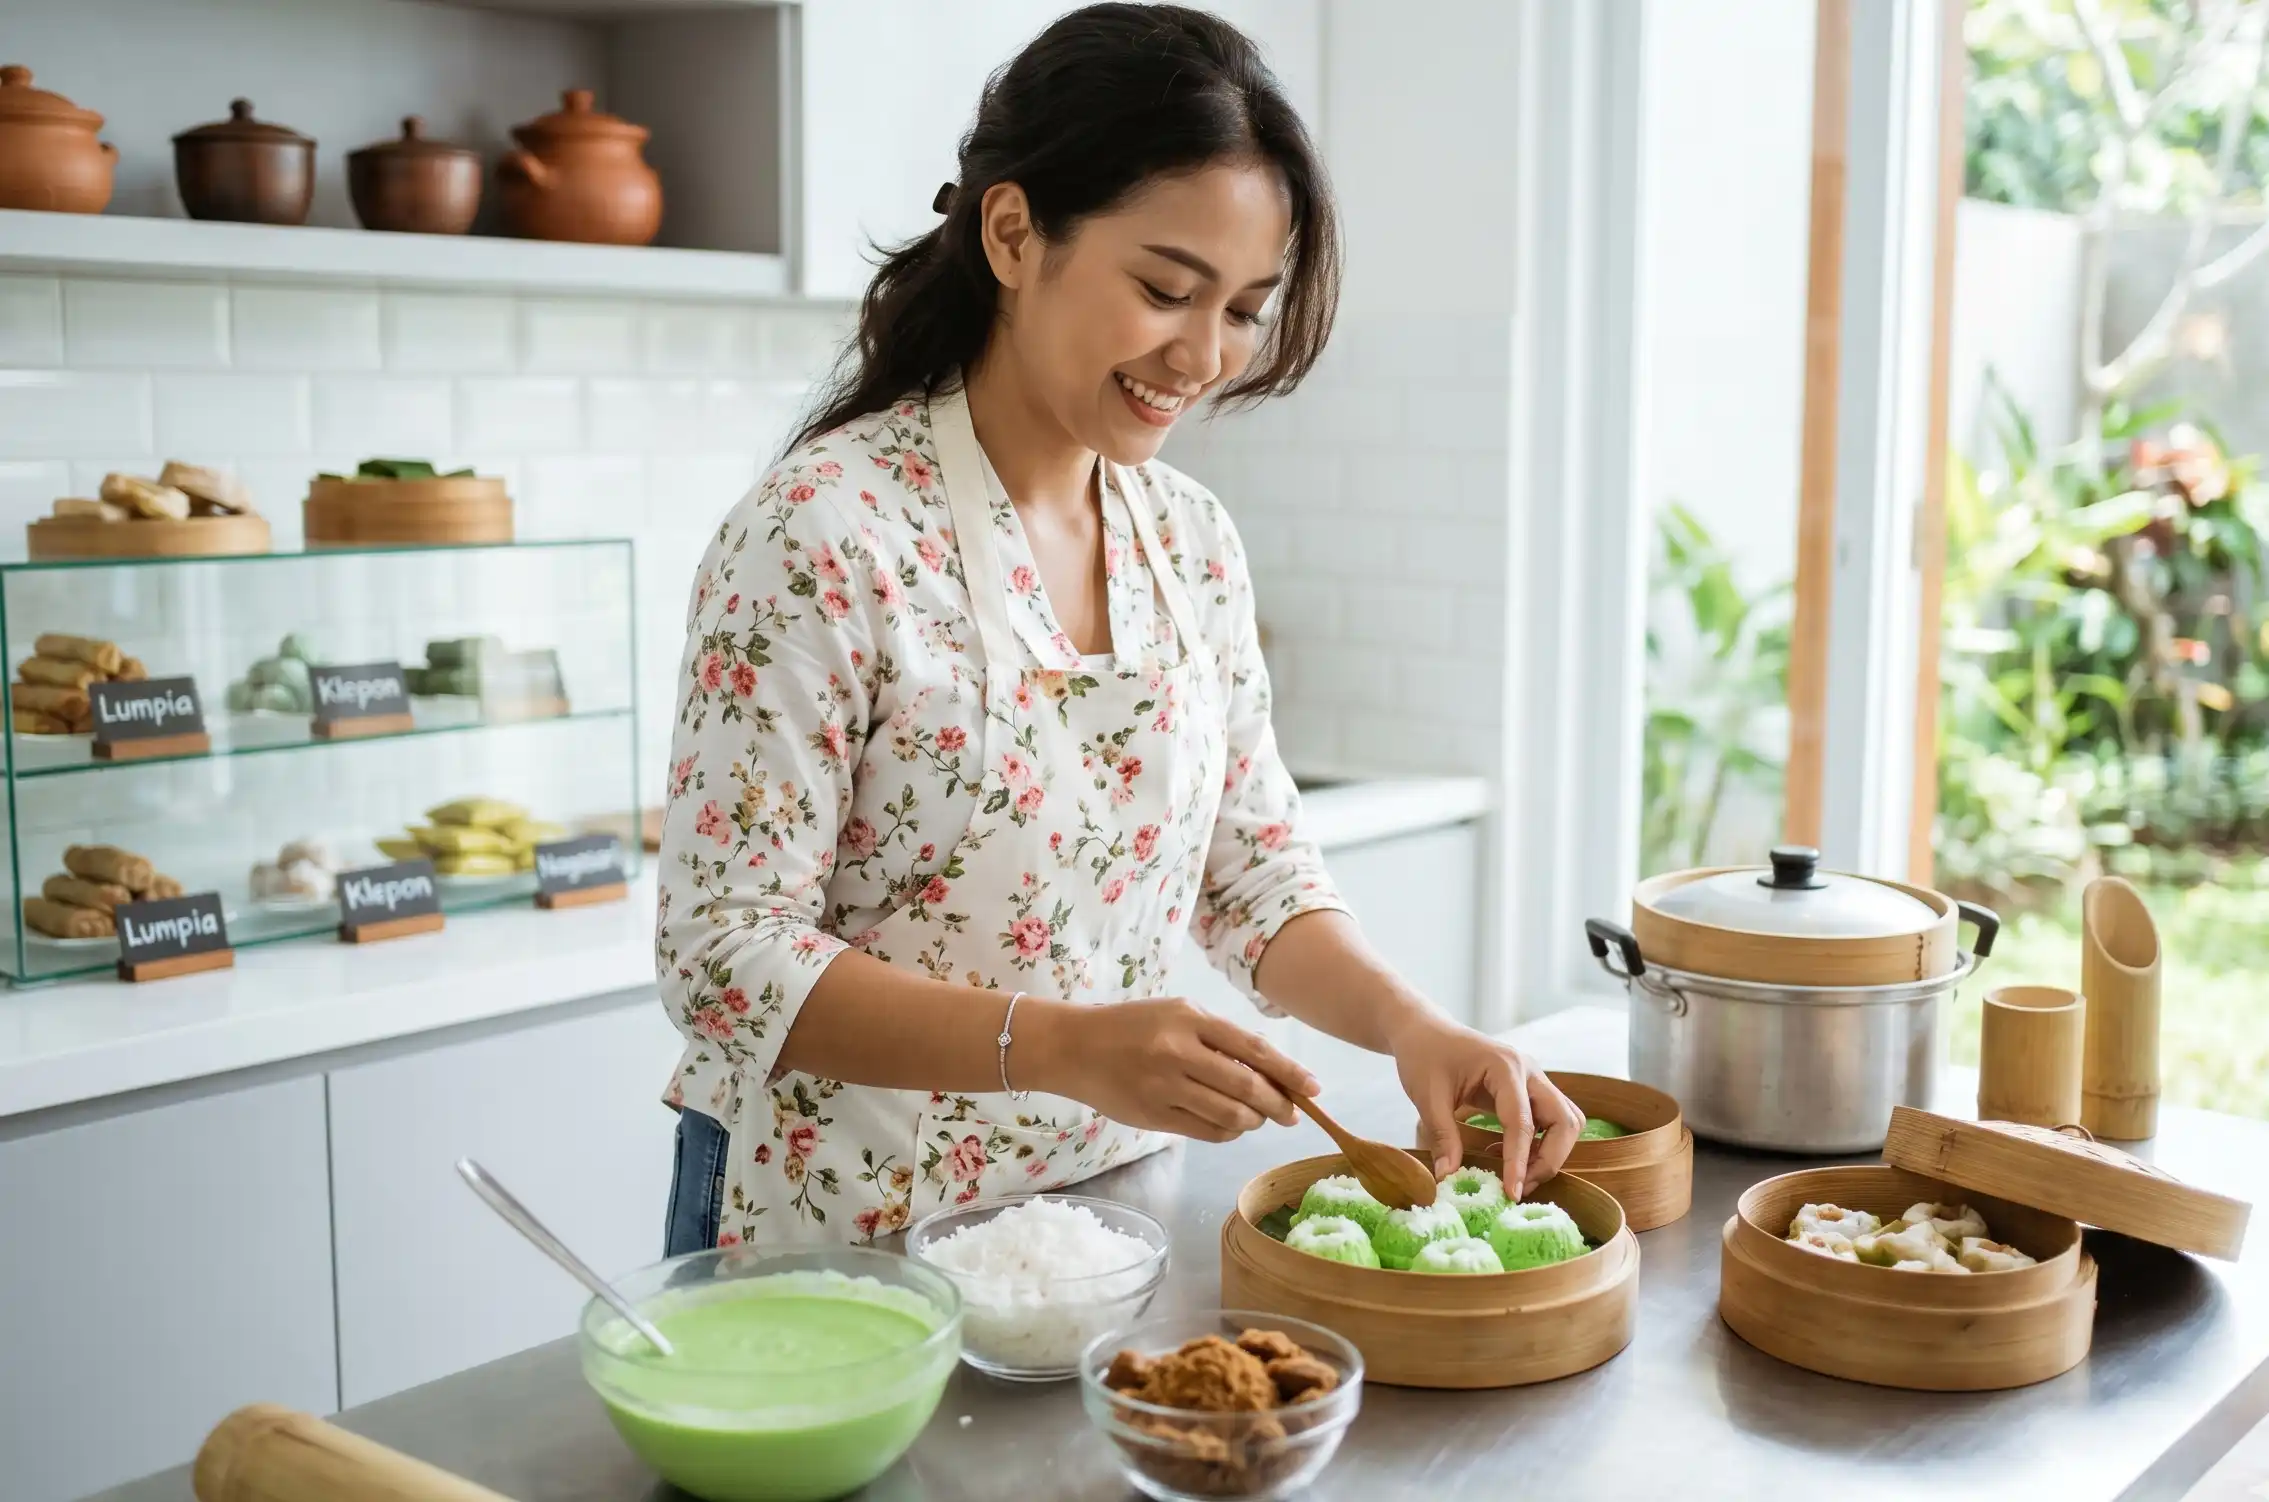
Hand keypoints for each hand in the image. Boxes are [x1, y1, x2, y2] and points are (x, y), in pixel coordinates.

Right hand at [1024, 996, 1316, 1142]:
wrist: (1075, 1047)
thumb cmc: (1134, 1027)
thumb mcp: (1178, 1015)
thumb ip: (1219, 1039)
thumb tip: (1270, 1072)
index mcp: (1190, 1019)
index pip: (1253, 1049)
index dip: (1288, 1072)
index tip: (1314, 1088)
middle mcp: (1178, 1051)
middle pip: (1246, 1087)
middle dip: (1279, 1104)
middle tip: (1293, 1113)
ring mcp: (1164, 1086)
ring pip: (1229, 1115)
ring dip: (1253, 1121)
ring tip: (1259, 1118)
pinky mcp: (1152, 1115)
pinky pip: (1205, 1131)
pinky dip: (1228, 1131)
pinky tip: (1231, 1125)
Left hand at [1388, 1013, 1581, 1198]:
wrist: (1425, 1031)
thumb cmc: (1425, 1056)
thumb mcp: (1427, 1097)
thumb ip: (1443, 1137)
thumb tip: (1449, 1178)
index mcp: (1505, 1067)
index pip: (1523, 1122)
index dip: (1519, 1162)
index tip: (1512, 1194)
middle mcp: (1529, 1071)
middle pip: (1565, 1121)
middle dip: (1549, 1160)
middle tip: (1520, 1187)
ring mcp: (1533, 1079)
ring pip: (1566, 1121)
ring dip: (1550, 1153)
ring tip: (1516, 1175)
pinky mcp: (1529, 1089)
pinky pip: (1551, 1121)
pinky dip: (1539, 1144)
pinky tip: (1505, 1155)